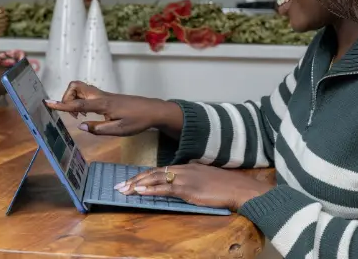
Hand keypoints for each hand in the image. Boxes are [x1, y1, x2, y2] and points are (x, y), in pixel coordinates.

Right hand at [44, 81, 182, 137]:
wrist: (153, 110)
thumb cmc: (138, 121)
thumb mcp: (120, 130)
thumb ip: (100, 129)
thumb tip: (82, 126)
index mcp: (103, 104)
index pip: (78, 103)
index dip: (62, 104)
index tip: (47, 103)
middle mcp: (101, 96)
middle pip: (76, 87)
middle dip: (67, 97)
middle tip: (73, 115)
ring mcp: (104, 95)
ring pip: (81, 88)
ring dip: (74, 99)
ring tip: (81, 116)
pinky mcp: (106, 97)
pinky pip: (87, 93)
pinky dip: (82, 101)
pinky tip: (89, 114)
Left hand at [114, 163, 273, 211]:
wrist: (238, 188)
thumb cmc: (225, 186)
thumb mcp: (205, 179)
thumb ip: (192, 179)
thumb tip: (181, 186)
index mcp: (187, 166)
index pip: (161, 169)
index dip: (145, 175)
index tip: (132, 180)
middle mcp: (183, 169)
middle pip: (154, 172)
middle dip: (135, 179)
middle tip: (119, 185)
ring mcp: (185, 178)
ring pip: (156, 178)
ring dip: (138, 184)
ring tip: (124, 189)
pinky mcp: (188, 188)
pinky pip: (164, 188)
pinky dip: (150, 189)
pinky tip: (139, 191)